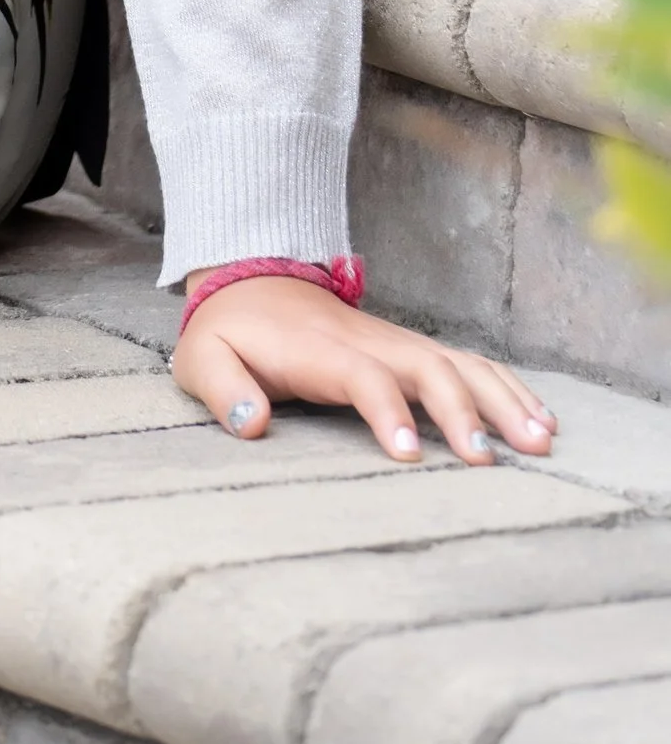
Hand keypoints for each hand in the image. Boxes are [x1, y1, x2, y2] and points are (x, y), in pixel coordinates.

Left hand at [172, 275, 558, 464]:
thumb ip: (222, 388)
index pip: (362, 374)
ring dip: (501, 399)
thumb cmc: (228, 332)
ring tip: (540, 442)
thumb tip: (250, 422)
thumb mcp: (202, 358)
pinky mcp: (408, 350)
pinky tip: (537, 418)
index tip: (411, 453)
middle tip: (488, 461)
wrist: (247, 282)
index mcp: (318, 349)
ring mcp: (393, 342)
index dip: (387, 409)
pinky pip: (466, 363)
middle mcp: (366, 341)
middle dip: (462, 410)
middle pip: (427, 366)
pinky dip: (506, 387)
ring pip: (459, 362)